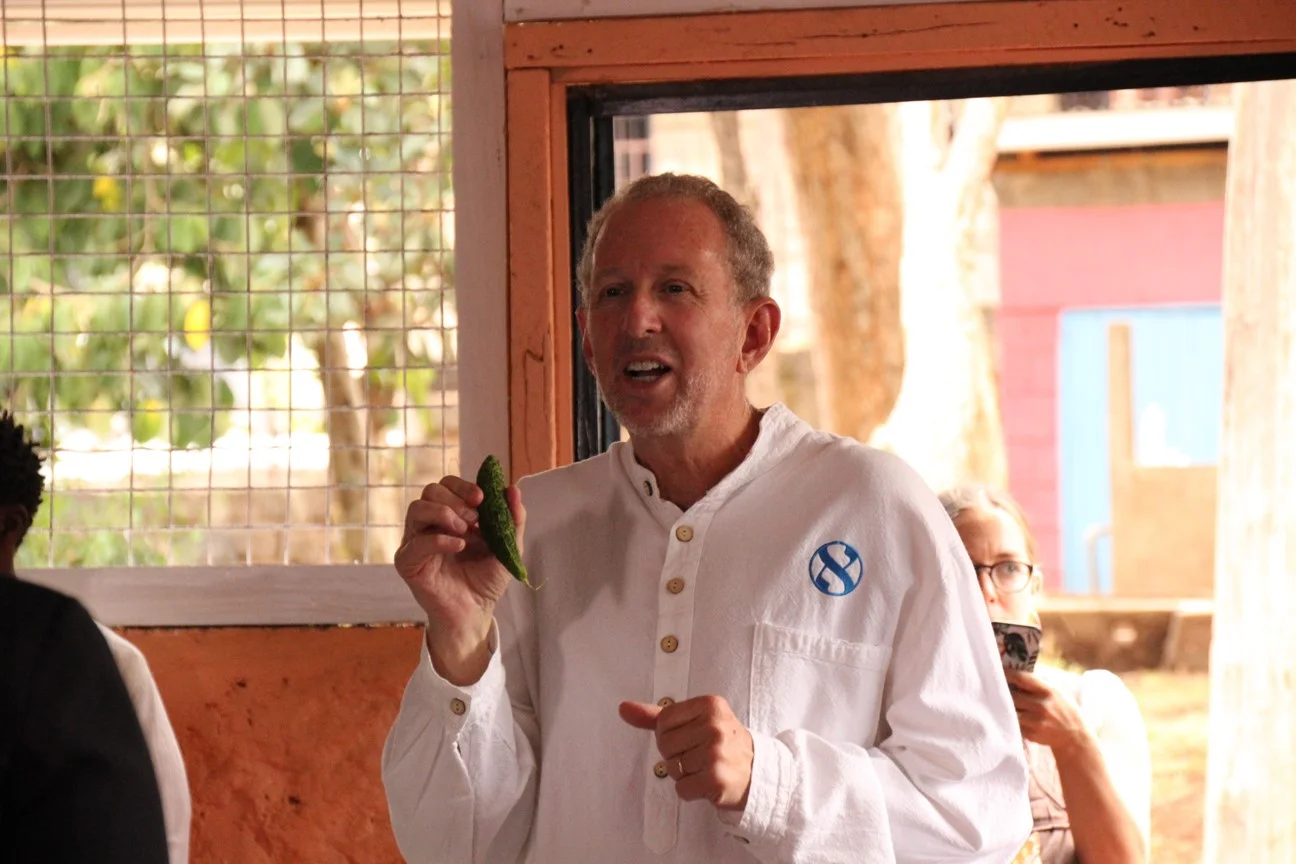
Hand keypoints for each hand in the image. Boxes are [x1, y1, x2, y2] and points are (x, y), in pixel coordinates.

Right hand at [395, 475, 525, 681]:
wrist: (476, 612)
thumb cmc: (486, 579)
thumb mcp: (508, 546)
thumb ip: (512, 519)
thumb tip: (513, 489)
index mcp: (450, 515)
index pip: (447, 484)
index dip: (463, 485)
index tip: (481, 497)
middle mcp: (429, 524)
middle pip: (430, 491)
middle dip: (455, 499)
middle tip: (475, 517)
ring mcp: (416, 541)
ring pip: (416, 509)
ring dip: (443, 513)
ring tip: (465, 530)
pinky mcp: (408, 562)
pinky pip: (416, 543)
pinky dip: (438, 540)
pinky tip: (459, 546)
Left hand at [619, 695, 753, 810]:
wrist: (757, 772)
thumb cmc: (722, 743)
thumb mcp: (696, 720)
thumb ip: (657, 715)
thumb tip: (623, 708)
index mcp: (710, 705)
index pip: (663, 720)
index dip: (669, 734)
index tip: (690, 737)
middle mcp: (714, 726)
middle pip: (664, 744)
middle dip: (676, 755)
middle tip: (699, 755)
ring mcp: (716, 752)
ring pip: (671, 768)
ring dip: (684, 773)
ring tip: (705, 767)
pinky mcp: (715, 779)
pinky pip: (681, 788)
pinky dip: (690, 790)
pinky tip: (707, 782)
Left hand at [1006, 669, 1091, 756]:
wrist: (1075, 735)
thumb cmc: (1063, 708)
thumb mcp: (1056, 690)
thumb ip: (1039, 680)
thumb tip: (1017, 667)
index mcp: (1048, 690)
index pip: (1021, 678)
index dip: (1007, 674)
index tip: (998, 670)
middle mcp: (1041, 705)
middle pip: (1012, 695)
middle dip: (1004, 691)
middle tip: (996, 687)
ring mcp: (1036, 721)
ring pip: (1010, 709)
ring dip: (1005, 705)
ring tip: (1002, 701)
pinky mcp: (1031, 733)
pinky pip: (1014, 722)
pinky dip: (1011, 718)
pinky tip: (1010, 715)